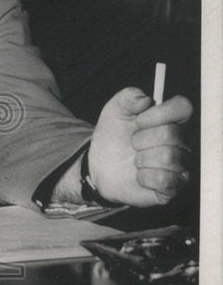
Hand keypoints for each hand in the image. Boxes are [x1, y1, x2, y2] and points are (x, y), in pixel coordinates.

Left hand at [88, 88, 192, 206]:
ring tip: (135, 160)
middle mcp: (181, 141)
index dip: (160, 113)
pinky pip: (164, 179)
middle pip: (171, 133)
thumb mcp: (114, 111)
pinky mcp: (172, 187)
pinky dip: (144, 177)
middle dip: (141, 139)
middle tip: (132, 143)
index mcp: (170, 119)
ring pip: (168, 156)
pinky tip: (139, 175)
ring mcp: (179, 165)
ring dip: (142, 158)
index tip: (138, 120)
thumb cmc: (113, 137)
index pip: (183, 107)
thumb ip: (128, 96)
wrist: (100, 166)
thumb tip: (145, 98)